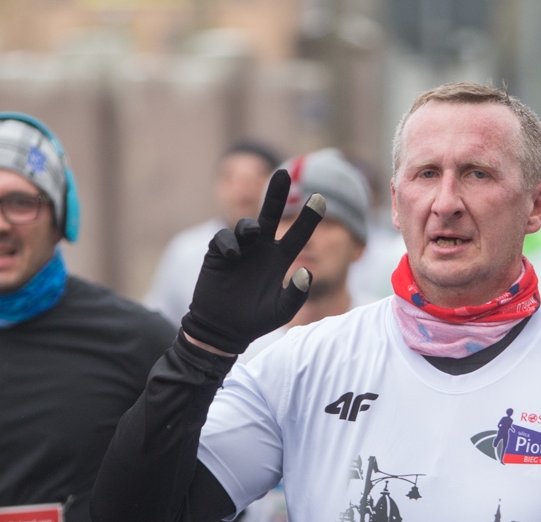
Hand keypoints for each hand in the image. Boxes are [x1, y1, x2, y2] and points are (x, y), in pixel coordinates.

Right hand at [181, 170, 325, 354]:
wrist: (223, 328)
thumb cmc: (256, 319)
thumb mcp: (281, 311)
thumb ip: (296, 294)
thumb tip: (307, 271)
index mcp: (280, 258)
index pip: (298, 233)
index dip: (309, 217)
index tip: (321, 197)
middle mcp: (262, 248)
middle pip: (271, 214)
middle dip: (277, 195)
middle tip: (283, 173)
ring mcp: (240, 249)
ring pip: (247, 226)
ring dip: (251, 227)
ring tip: (254, 234)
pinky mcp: (219, 253)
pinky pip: (225, 239)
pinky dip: (230, 244)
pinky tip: (233, 256)